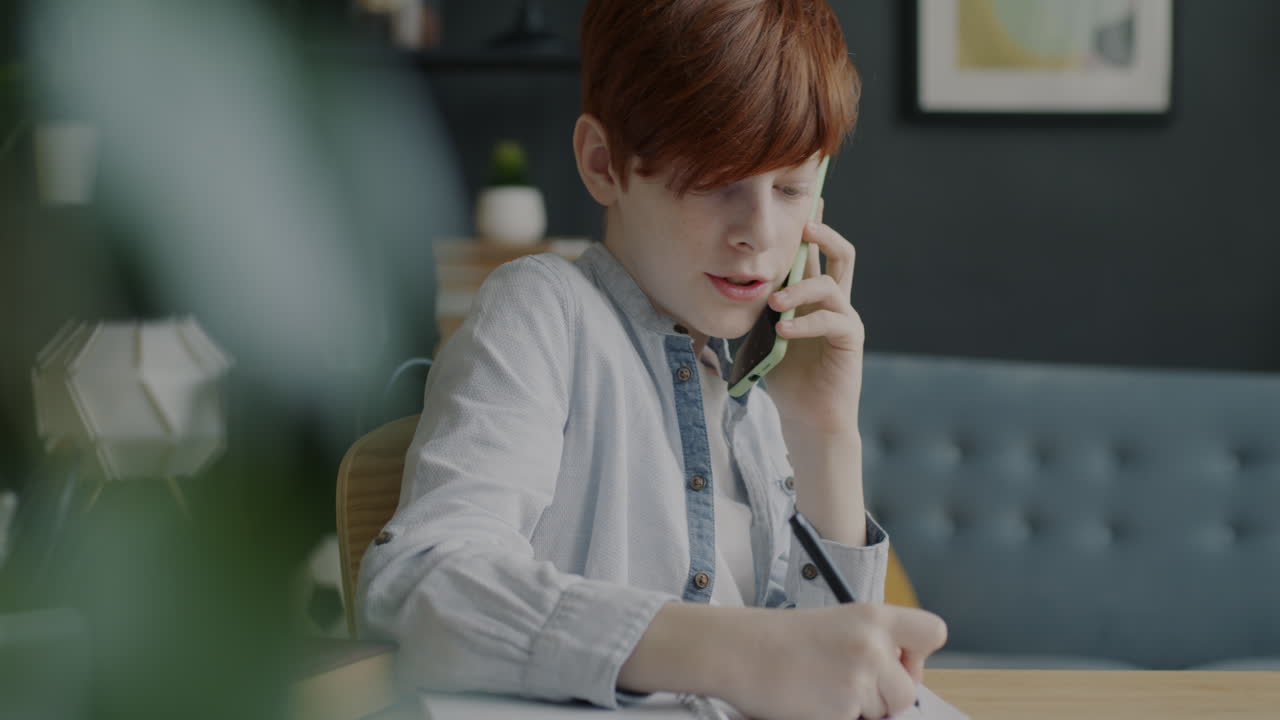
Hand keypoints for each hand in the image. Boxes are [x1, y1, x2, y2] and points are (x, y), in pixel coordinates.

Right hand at [720, 604, 946, 719]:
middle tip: (850, 684)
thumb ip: (873, 642)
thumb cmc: (780, 639)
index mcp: (874, 616)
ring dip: (859, 708)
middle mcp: (872, 644)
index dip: (918, 656)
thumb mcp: (837, 624)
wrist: (739, 650)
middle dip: (884, 696)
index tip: (895, 662)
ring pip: (883, 712)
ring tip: (823, 687)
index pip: (933, 632)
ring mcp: (859, 678)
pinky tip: (812, 699)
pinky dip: (836, 716)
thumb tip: (898, 677)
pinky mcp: (843, 708)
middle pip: (908, 689)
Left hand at [763, 205, 863, 435]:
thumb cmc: (786, 376)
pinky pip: (831, 320)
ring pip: (831, 284)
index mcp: (813, 296)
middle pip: (841, 254)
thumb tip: (733, 281)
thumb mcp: (765, 333)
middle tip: (803, 226)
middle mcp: (834, 301)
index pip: (815, 253)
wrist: (808, 417)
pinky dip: (805, 322)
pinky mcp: (850, 339)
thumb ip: (761, 307)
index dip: (811, 225)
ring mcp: (845, 318)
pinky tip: (783, 330)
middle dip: (824, 234)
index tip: (801, 200)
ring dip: (799, 288)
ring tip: (774, 301)